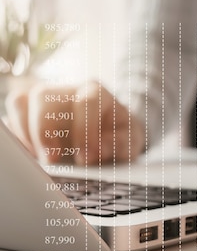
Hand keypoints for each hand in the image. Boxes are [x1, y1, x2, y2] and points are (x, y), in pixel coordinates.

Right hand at [5, 81, 144, 164]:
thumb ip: (122, 143)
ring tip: (38, 159)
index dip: (84, 131)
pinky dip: (17, 137)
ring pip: (20, 101)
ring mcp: (44, 99)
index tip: (85, 158)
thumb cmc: (119, 135)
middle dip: (44, 130)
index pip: (86, 101)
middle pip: (43, 96)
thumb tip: (100, 148)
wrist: (109, 132)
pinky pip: (11, 117)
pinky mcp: (28, 112)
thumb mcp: (131, 140)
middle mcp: (66, 90)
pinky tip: (29, 156)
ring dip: (25, 133)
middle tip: (52, 160)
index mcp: (96, 92)